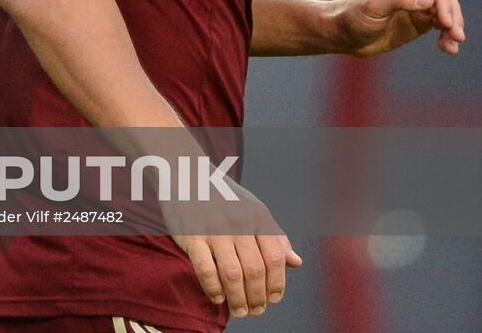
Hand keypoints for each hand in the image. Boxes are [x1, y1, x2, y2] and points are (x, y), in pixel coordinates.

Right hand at [172, 190, 301, 318]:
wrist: (186, 173)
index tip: (273, 299)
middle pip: (255, 270)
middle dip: (257, 297)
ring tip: (239, 310)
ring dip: (238, 299)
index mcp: (257, 216)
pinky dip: (214, 289)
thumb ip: (274, 236)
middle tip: (255, 311)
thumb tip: (296, 263)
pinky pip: (206, 270)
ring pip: (233, 274)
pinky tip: (218, 297)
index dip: (277, 283)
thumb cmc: (223, 196)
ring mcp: (214, 229)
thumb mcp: (253, 209)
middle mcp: (238, 222)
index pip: (275, 257)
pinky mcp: (192, 235)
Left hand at [334, 0, 464, 56]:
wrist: (344, 35)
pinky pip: (443, 25)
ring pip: (448, 11)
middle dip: (453, 15)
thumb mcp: (374, 6)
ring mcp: (420, 3)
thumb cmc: (352, 15)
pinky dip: (448, 36)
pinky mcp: (421, 20)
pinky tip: (448, 48)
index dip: (443, 1)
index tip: (445, 22)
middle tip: (455, 35)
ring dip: (454, 27)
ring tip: (452, 44)